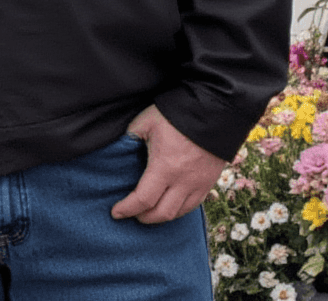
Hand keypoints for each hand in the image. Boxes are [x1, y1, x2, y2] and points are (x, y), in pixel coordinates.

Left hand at [111, 105, 226, 224]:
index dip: (127, 209)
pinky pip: (193, 206)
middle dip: (143, 217)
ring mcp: (198, 184)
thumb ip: (129, 136)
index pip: (143, 199)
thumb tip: (117, 149)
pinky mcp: (209, 182)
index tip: (116, 212)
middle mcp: (183, 181)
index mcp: (165, 166)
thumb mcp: (146, 121)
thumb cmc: (176, 113)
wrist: (212, 110)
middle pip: (161, 213)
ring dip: (160, 217)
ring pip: (178, 213)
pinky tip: (169, 205)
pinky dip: (178, 211)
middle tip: (131, 213)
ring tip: (148, 212)